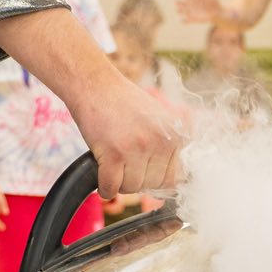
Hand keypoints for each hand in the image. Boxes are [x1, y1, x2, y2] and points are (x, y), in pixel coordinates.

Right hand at [67, 73, 184, 197]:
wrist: (95, 84)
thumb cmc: (124, 103)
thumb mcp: (159, 120)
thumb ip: (168, 146)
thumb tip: (176, 180)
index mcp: (175, 135)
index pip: (174, 178)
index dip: (157, 179)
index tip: (144, 174)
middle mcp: (161, 142)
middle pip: (153, 185)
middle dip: (137, 180)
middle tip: (124, 166)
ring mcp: (138, 147)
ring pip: (131, 187)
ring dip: (119, 183)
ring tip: (113, 166)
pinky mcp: (114, 153)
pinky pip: (111, 187)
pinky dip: (104, 188)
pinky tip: (102, 178)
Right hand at [173, 0, 226, 24]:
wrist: (216, 10)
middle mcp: (188, 3)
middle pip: (179, 3)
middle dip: (178, 3)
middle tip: (179, 2)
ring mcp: (189, 11)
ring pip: (180, 11)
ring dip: (179, 11)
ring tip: (180, 10)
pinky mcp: (192, 19)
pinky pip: (185, 21)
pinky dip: (184, 21)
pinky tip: (183, 20)